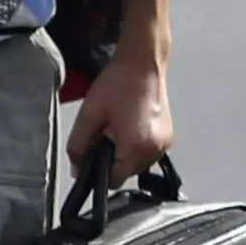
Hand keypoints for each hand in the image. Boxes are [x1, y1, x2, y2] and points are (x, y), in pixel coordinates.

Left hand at [63, 49, 174, 184]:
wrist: (143, 64)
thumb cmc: (117, 84)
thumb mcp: (88, 115)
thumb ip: (78, 147)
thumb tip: (77, 171)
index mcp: (136, 147)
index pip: (115, 180)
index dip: (99, 173)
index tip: (93, 155)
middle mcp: (155, 149)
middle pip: (127, 173)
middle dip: (113, 160)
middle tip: (105, 134)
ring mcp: (165, 143)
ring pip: (138, 165)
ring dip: (126, 154)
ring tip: (119, 128)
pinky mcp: (169, 136)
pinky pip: (148, 154)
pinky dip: (137, 147)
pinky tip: (131, 127)